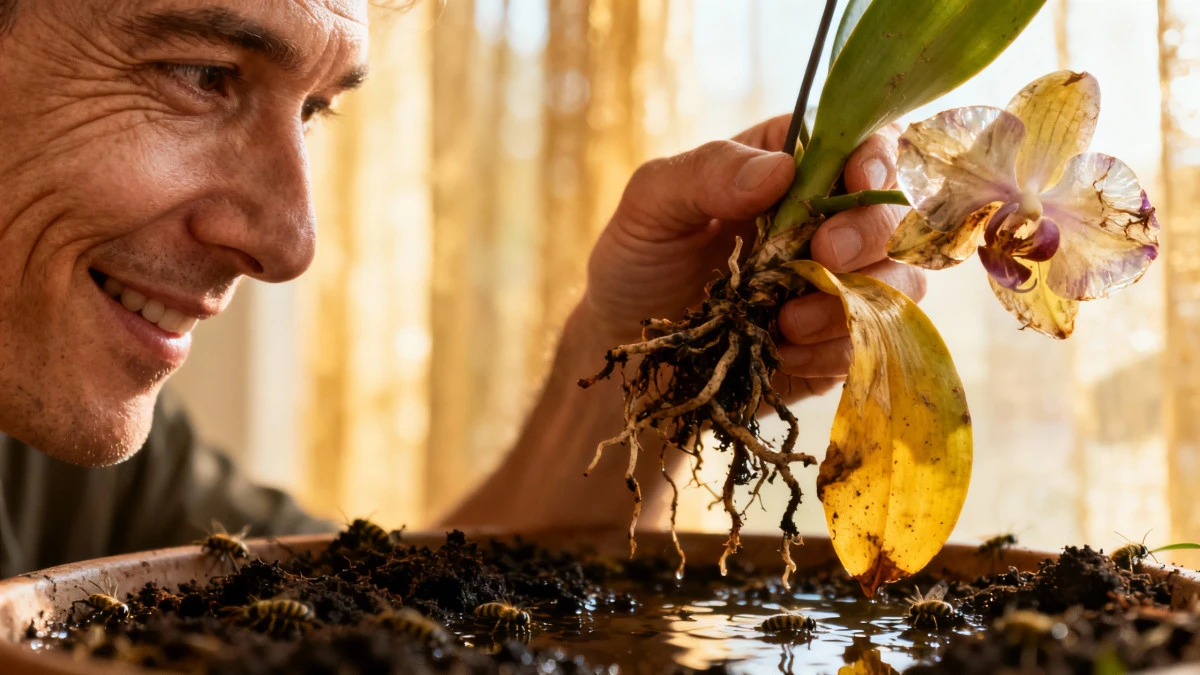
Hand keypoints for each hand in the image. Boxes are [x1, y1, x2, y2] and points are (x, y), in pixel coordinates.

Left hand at [580, 114, 924, 399]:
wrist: (630, 351)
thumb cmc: (638, 262)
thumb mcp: (651, 204)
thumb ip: (708, 173)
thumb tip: (780, 170)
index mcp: (791, 167)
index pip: (863, 143)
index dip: (877, 158)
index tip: (858, 184)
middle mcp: (826, 220)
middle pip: (896, 212)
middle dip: (872, 233)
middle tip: (824, 256)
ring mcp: (838, 283)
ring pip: (900, 281)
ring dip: (855, 301)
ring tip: (787, 322)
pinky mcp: (836, 341)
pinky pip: (871, 343)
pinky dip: (835, 350)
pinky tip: (782, 352)